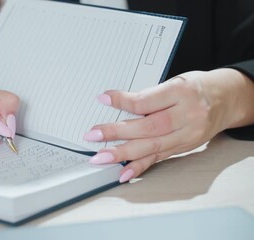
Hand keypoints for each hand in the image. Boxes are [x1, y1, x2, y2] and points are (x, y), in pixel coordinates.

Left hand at [84, 68, 253, 181]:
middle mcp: (187, 116)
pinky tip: (123, 172)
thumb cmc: (197, 87)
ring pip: (152, 146)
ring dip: (123, 153)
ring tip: (101, 157)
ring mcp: (187, 135)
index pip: (146, 101)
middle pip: (147, 127)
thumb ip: (149, 95)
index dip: (122, 101)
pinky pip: (159, 158)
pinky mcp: (184, 148)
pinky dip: (140, 166)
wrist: (227, 99)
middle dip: (117, 133)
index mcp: (182, 93)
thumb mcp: (175, 81)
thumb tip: (118, 105)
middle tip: (93, 135)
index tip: (103, 99)